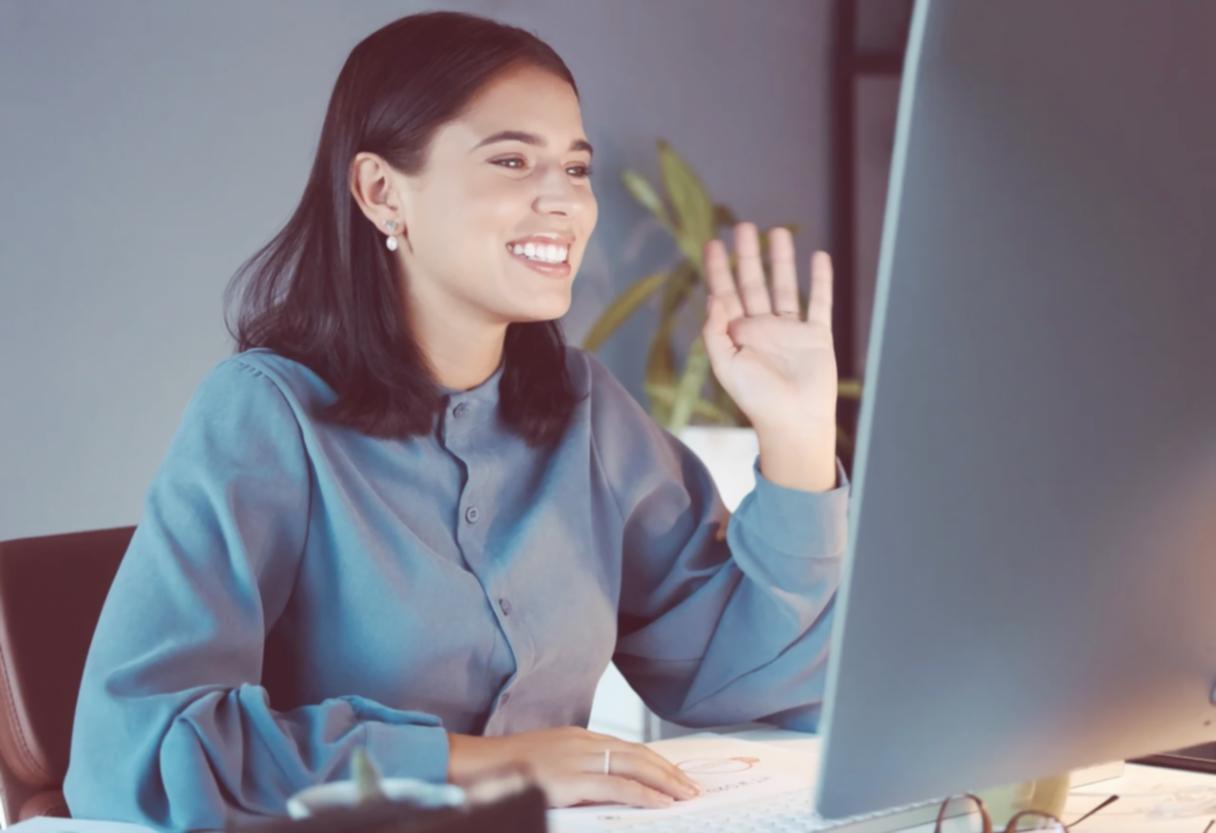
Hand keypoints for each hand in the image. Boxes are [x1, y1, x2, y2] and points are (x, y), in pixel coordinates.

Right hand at [447, 727, 701, 808]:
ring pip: (634, 765)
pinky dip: (644, 793)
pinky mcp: (568, 780)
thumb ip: (574, 771)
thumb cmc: (502, 771)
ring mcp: (575, 759)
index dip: (656, 761)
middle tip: (692, 786)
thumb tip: (601, 788)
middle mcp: (581, 742)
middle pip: (638, 752)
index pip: (627, 746)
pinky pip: (617, 785)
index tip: (676, 774)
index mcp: (576, 737)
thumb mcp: (545, 764)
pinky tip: (661, 803)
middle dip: (669, 769)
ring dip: (665, 781)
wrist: (468, 767)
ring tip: (686, 794)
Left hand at [702, 222, 837, 438]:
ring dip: (782, 260)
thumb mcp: (726, 366)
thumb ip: (715, 332)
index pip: (726, 293)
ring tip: (778, 232)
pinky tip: (819, 257)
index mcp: (738, 334)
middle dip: (748, 255)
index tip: (713, 243)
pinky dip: (821, 280)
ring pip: (785, 286)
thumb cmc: (756, 399)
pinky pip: (820, 302)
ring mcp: (790, 330)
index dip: (719, 269)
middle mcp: (763, 327)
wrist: (794, 421)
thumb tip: (713, 297)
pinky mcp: (817, 335)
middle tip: (743, 226)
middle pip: (754, 282)